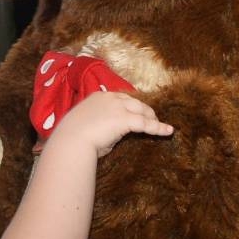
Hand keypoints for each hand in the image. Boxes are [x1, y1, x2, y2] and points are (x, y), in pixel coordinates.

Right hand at [47, 90, 173, 157]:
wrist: (70, 141)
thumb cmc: (72, 138)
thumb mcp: (85, 125)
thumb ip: (100, 124)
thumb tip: (110, 132)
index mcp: (98, 97)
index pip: (120, 98)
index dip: (129, 105)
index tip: (134, 112)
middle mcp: (110, 98)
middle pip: (134, 101)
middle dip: (144, 110)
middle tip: (150, 119)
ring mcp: (119, 107)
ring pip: (142, 110)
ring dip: (151, 118)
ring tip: (159, 125)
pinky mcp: (126, 119)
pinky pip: (146, 124)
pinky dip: (158, 128)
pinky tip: (168, 131)